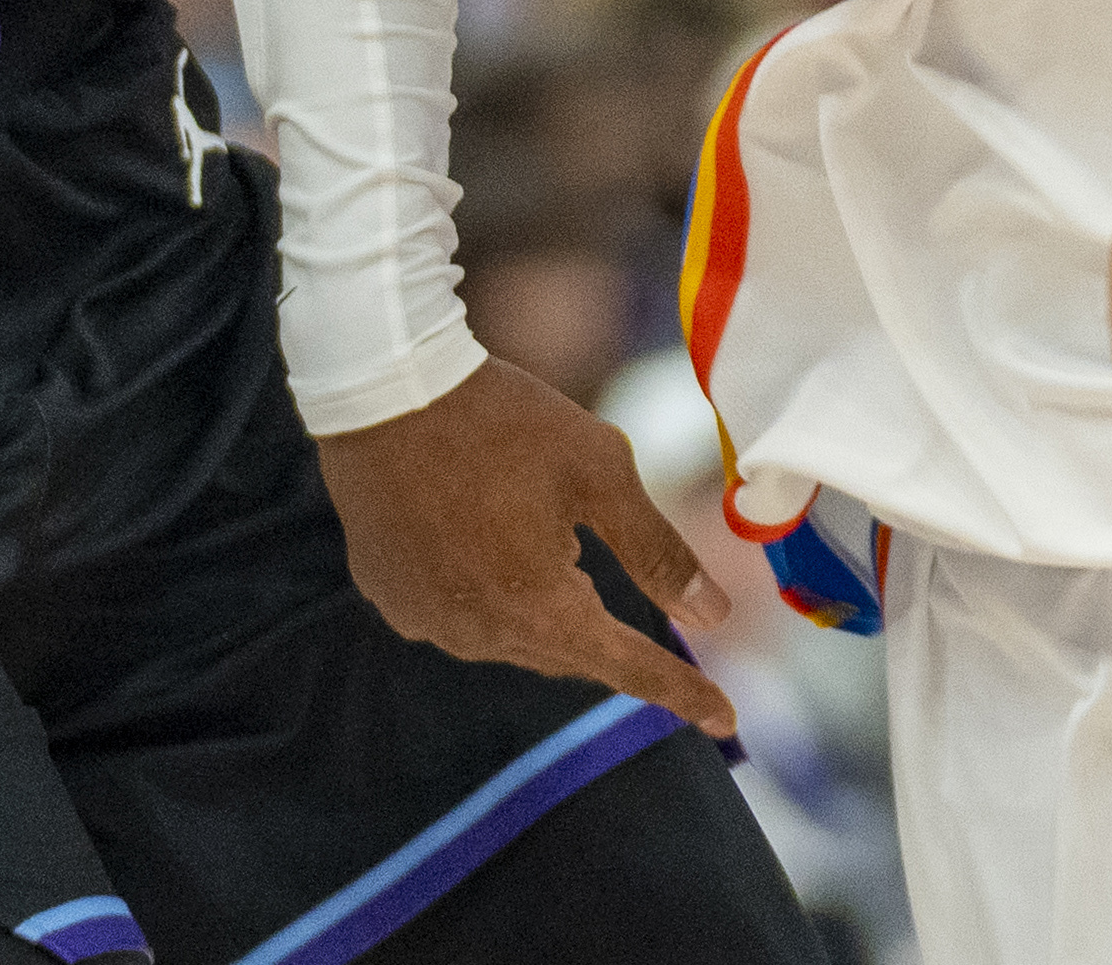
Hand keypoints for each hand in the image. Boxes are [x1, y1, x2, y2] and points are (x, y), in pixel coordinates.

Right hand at [313, 356, 738, 741]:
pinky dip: (495, 591)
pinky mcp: (391, 596)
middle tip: (647, 600)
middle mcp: (479, 634)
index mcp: (539, 608)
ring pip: (515, 636)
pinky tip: (494, 537)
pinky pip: (463, 614)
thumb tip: (713, 616)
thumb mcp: (599, 473)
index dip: (682, 692)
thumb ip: (657, 552)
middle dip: (613, 635)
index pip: (628, 669)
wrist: (385, 391)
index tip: (726, 719)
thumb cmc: (504, 423)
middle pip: (570, 651)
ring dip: (548, 608)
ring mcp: (426, 621)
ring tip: (555, 540)